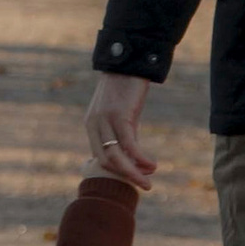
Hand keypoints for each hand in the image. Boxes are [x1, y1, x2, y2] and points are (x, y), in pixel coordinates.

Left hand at [84, 73, 158, 189]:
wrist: (130, 62)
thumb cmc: (127, 89)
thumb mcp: (122, 114)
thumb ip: (124, 134)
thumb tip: (134, 157)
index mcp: (92, 125)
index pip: (100, 157)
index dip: (117, 171)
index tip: (134, 177)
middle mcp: (95, 124)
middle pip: (106, 161)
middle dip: (126, 176)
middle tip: (144, 183)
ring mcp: (105, 120)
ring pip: (116, 157)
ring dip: (133, 173)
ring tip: (149, 180)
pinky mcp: (120, 115)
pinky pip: (129, 145)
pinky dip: (141, 158)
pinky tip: (152, 164)